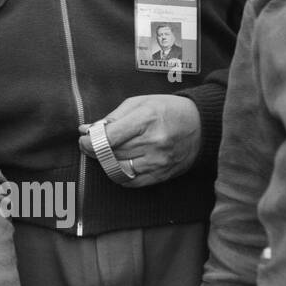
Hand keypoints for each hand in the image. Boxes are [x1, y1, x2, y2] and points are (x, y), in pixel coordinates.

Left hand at [77, 94, 201, 187]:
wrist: (202, 125)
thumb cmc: (166, 110)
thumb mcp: (138, 103)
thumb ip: (111, 118)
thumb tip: (86, 130)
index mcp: (146, 119)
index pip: (109, 138)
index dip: (90, 142)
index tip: (83, 140)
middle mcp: (154, 142)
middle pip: (111, 154)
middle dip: (95, 151)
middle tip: (91, 145)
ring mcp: (159, 161)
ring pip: (119, 169)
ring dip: (106, 163)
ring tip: (105, 153)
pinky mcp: (163, 174)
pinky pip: (132, 182)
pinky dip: (120, 175)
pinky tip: (119, 164)